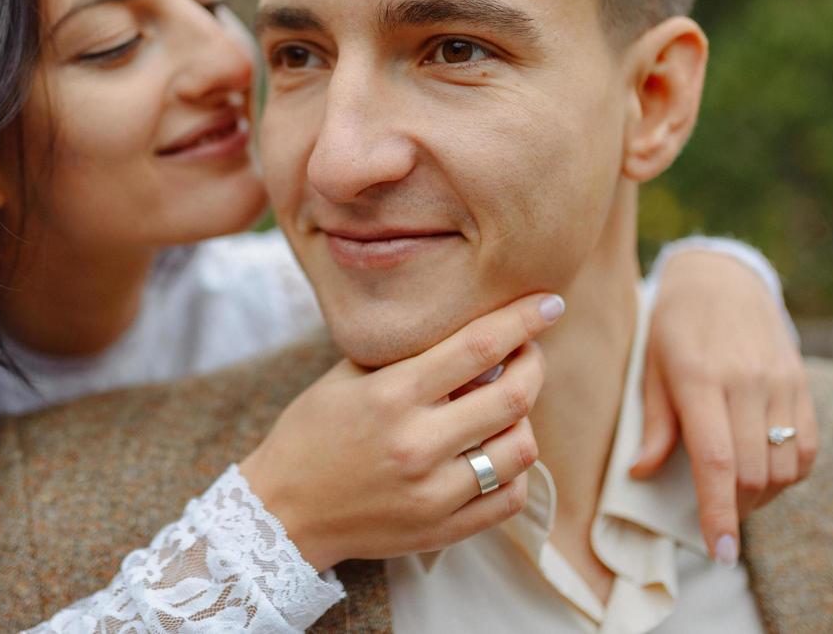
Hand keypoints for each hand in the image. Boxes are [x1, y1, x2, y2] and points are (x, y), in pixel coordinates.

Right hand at [238, 292, 564, 571]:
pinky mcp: (442, 529)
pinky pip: (510, 498)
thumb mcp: (348, 377)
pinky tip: (494, 453)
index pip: (479, 346)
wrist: (283, 510)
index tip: (549, 303)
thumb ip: (409, 355)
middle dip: (533, 364)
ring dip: (523, 419)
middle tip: (529, 352)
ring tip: (505, 407)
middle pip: (513, 396)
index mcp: (393, 395)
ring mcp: (433, 492)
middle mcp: (417, 443)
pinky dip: (514, 470)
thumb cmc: (314, 432)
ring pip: (520, 449)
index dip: (524, 319)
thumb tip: (476, 332)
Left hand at [631, 248, 818, 563]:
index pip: (716, 461)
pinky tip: (765, 470)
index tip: (719, 549)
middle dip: (735, 508)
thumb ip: (655, 424)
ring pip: (785, 467)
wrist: (722, 278)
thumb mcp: (650, 368)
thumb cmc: (673, 326)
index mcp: (701, 379)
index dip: (718, 511)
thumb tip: (641, 474)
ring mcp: (781, 383)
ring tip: (735, 492)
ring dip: (762, 494)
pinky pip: (808, 448)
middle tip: (716, 516)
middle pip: (754, 472)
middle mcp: (747, 382)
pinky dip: (790, 472)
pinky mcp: (802, 383)